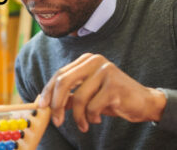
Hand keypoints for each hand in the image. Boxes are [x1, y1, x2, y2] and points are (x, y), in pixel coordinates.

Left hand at [39, 53, 166, 131]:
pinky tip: (97, 119)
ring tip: (83, 124)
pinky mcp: (115, 85)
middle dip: (56, 104)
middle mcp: (95, 61)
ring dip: (78, 117)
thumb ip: (68, 96)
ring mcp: (106, 71)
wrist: (143, 102)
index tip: (41, 106)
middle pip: (64, 82)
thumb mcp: (86, 96)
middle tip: (56, 121)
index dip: (48, 91)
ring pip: (78, 98)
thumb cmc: (111, 98)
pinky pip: (93, 106)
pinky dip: (91, 117)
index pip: (59, 74)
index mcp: (86, 60)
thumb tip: (45, 103)